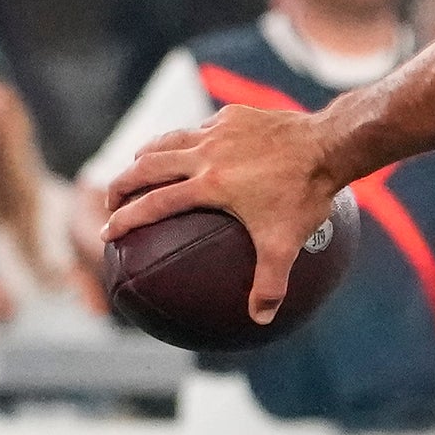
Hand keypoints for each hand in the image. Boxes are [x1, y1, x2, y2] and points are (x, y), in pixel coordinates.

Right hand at [101, 106, 342, 325]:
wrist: (327, 144)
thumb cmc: (304, 196)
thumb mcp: (286, 245)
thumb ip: (270, 284)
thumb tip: (260, 319)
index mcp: (209, 184)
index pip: (154, 203)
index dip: (126, 219)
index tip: (107, 231)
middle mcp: (205, 153)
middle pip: (147, 165)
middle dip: (122, 183)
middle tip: (111, 200)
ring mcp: (218, 131)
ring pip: (168, 140)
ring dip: (146, 155)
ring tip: (136, 167)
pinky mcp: (233, 115)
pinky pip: (199, 128)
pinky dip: (185, 140)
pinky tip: (189, 148)